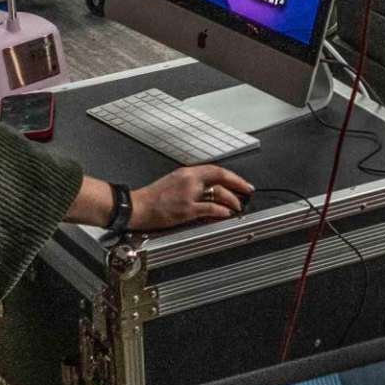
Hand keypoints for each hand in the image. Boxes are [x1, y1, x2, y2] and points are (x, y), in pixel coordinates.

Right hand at [129, 165, 253, 230]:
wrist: (136, 207)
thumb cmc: (152, 197)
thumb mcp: (173, 182)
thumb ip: (191, 184)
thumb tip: (209, 190)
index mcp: (186, 173)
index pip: (215, 170)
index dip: (232, 176)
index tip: (242, 182)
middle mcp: (189, 180)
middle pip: (220, 178)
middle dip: (238, 184)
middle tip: (247, 191)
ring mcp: (188, 195)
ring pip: (218, 193)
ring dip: (232, 200)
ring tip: (238, 206)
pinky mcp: (185, 210)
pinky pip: (210, 208)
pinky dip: (221, 211)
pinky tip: (226, 214)